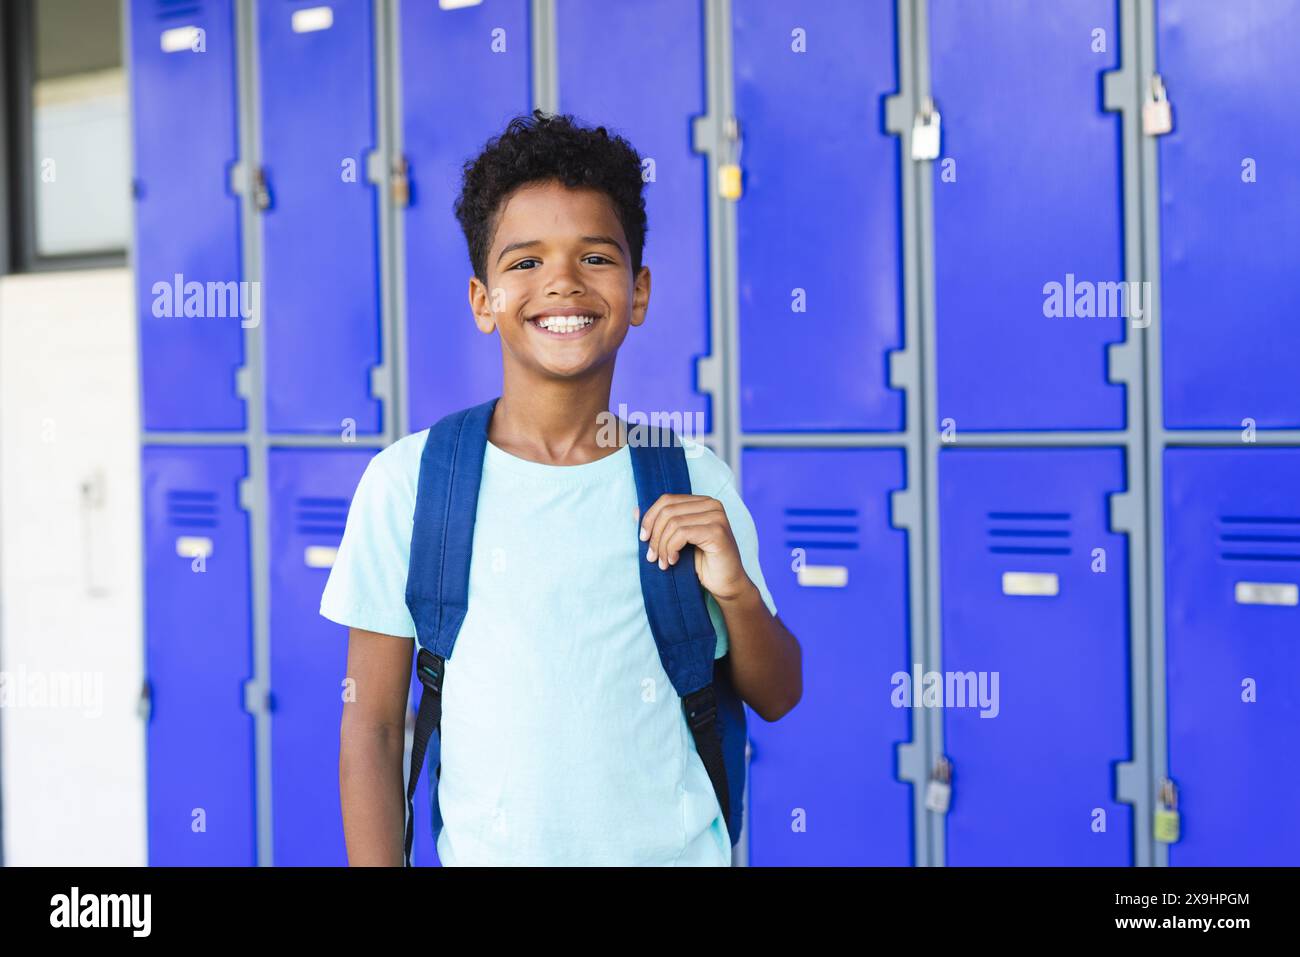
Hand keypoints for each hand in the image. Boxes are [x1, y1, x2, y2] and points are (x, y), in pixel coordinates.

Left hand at [636, 494, 754, 603]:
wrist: (726, 585)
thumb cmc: (702, 563)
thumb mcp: (677, 540)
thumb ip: (660, 524)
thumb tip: (635, 510)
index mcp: (702, 502)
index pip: (666, 500)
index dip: (649, 518)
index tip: (643, 539)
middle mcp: (712, 504)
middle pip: (668, 510)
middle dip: (654, 535)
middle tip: (652, 556)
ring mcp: (717, 516)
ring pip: (673, 523)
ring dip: (662, 546)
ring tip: (662, 563)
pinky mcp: (717, 532)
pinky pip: (682, 533)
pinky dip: (671, 549)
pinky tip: (673, 561)